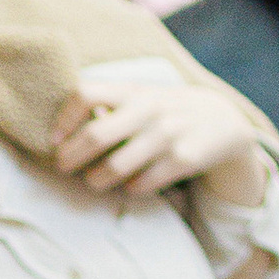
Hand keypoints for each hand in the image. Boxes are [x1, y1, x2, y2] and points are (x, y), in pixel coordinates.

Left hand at [52, 69, 263, 207]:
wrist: (223, 121)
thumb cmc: (165, 111)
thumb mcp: (140, 97)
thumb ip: (107, 105)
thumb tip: (60, 131)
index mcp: (133, 90)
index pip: (85, 93)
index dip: (64, 119)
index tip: (55, 140)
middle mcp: (149, 108)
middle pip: (96, 135)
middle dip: (71, 157)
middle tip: (62, 167)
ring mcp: (168, 134)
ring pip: (114, 168)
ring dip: (96, 180)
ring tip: (94, 180)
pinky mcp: (183, 159)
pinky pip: (140, 184)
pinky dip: (129, 188)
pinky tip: (129, 185)